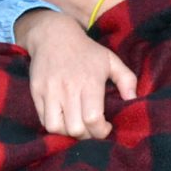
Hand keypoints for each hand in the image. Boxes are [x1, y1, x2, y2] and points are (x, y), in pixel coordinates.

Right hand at [15, 8, 137, 138]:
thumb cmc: (86, 50)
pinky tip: (64, 119)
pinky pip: (43, 120)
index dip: (101, 131)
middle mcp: (68, 88)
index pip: (93, 119)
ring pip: (56, 127)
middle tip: (92, 128)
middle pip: (75, 128)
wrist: (53, 35)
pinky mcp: (36, 92)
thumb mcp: (110, 60)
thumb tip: (133, 100)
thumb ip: (127, 80)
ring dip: (68, 133)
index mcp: (89, 82)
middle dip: (87, 135)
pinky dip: (54, 125)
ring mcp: (50, 91)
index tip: (106, 127)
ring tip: (76, 125)